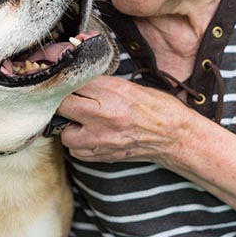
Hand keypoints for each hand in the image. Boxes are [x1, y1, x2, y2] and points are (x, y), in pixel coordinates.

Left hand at [57, 76, 193, 164]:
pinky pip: (75, 151)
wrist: (173, 136)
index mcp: (113, 91)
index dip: (68, 80)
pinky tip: (91, 136)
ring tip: (82, 122)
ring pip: (64, 133)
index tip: (67, 81)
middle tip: (71, 100)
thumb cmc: (156, 107)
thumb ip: (100, 84)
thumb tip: (76, 81)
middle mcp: (104, 115)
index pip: (74, 81)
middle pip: (62, 105)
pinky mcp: (101, 156)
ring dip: (69, 126)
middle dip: (63, 101)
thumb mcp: (130, 85)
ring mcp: (101, 138)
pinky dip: (79, 144)